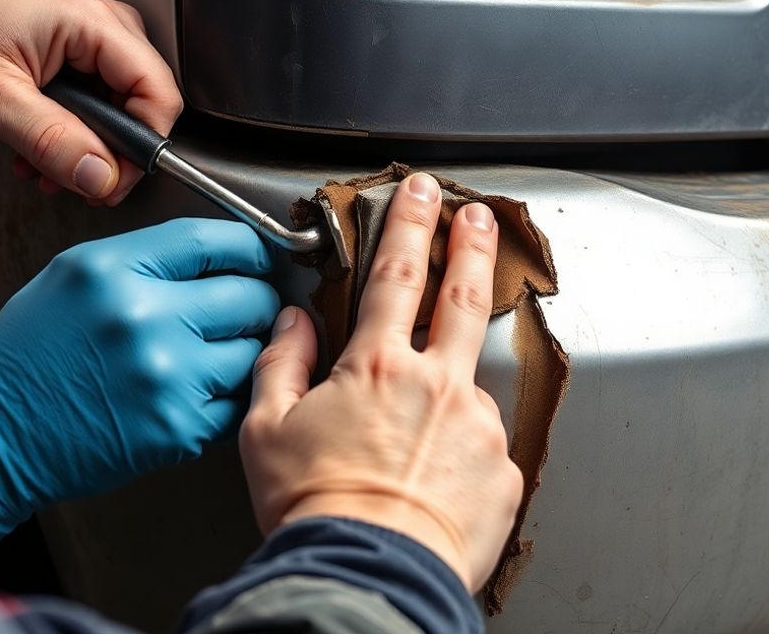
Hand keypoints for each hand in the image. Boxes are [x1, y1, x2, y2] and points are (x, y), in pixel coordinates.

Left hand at [0, 0, 180, 205]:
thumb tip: (100, 176)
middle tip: (71, 177)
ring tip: (42, 162)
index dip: (141, 149)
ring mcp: (90, 36)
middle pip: (144, 106)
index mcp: (94, 26)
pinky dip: (71, 128)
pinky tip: (37, 142)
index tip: (109, 179)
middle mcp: (103, 25)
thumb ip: (51, 141)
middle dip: (107, 154)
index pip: (160, 96)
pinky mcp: (74, 48)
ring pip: (118, 107)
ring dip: (83, 146)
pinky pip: (95, 98)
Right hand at [0, 218, 278, 563]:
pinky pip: (236, 404)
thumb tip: (213, 258)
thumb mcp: (70, 279)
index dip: (248, 249)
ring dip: (241, 356)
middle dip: (252, 305)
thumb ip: (142, 261)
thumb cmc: (23, 362)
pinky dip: (224, 400)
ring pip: (253, 353)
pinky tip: (193, 395)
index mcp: (113, 269)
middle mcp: (143, 315)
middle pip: (248, 297)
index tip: (255, 258)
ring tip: (208, 359)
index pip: (213, 241)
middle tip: (239, 315)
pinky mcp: (176, 426)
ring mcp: (165, 374)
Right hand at [239, 173, 522, 590]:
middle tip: (479, 217)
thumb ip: (279, 364)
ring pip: (468, 384)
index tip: (420, 193)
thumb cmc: (315, 509)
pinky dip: (459, 452)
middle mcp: (437, 384)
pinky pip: (481, 447)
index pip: (397, 272)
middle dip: (471, 246)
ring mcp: (478, 426)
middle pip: (463, 296)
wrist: (368, 575)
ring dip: (449, 389)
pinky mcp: (502, 470)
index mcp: (377, 365)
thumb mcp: (265, 430)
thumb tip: (292, 323)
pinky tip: (431, 480)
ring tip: (415, 434)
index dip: (410, 223)